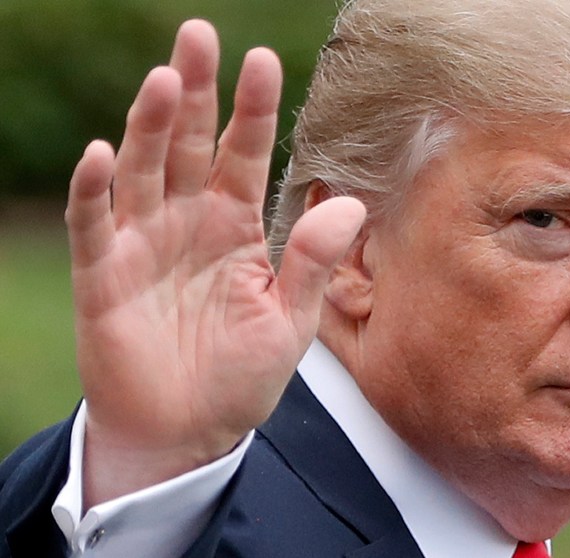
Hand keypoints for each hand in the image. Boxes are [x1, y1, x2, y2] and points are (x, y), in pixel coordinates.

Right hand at [66, 20, 364, 506]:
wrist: (188, 431)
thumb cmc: (239, 375)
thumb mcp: (288, 321)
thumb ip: (312, 262)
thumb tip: (349, 203)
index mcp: (235, 227)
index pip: (245, 155)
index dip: (254, 110)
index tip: (265, 60)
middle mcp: (189, 222)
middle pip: (191, 145)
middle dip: (198, 92)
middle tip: (199, 36)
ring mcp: (143, 244)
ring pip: (144, 171)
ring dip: (152, 126)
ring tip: (167, 81)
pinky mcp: (103, 276)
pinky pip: (93, 225)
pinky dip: (95, 191)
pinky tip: (103, 154)